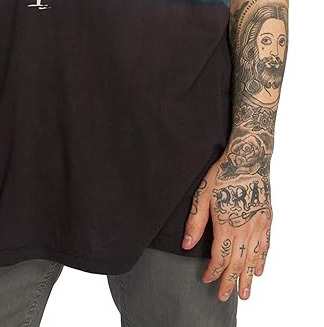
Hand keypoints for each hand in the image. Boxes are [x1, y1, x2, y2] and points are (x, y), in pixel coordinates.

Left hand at [182, 147, 271, 301]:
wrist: (249, 158)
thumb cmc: (223, 173)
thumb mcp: (202, 194)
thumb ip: (195, 221)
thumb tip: (186, 245)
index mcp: (226, 223)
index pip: (219, 257)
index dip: (213, 272)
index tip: (206, 279)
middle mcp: (245, 228)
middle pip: (237, 263)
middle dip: (230, 282)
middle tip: (224, 296)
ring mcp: (258, 225)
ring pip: (253, 258)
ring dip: (247, 278)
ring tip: (244, 293)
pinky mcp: (267, 219)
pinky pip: (265, 246)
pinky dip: (262, 260)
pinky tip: (258, 270)